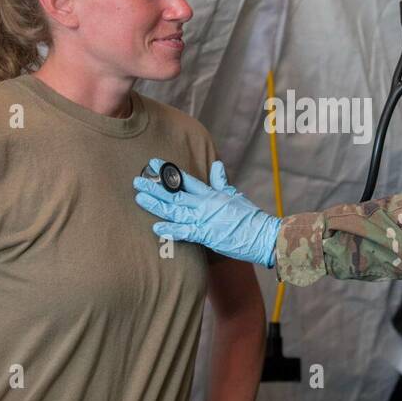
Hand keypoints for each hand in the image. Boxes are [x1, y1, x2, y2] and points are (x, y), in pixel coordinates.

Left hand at [133, 158, 281, 267]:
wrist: (263, 235)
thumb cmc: (250, 218)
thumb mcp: (236, 195)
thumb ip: (222, 182)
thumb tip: (216, 165)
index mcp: (212, 194)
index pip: (186, 180)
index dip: (168, 172)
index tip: (154, 164)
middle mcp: (205, 204)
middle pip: (175, 193)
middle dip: (155, 187)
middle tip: (138, 181)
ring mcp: (205, 219)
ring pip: (176, 210)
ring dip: (156, 204)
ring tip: (140, 198)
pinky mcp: (207, 235)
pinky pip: (185, 232)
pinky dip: (171, 230)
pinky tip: (156, 227)